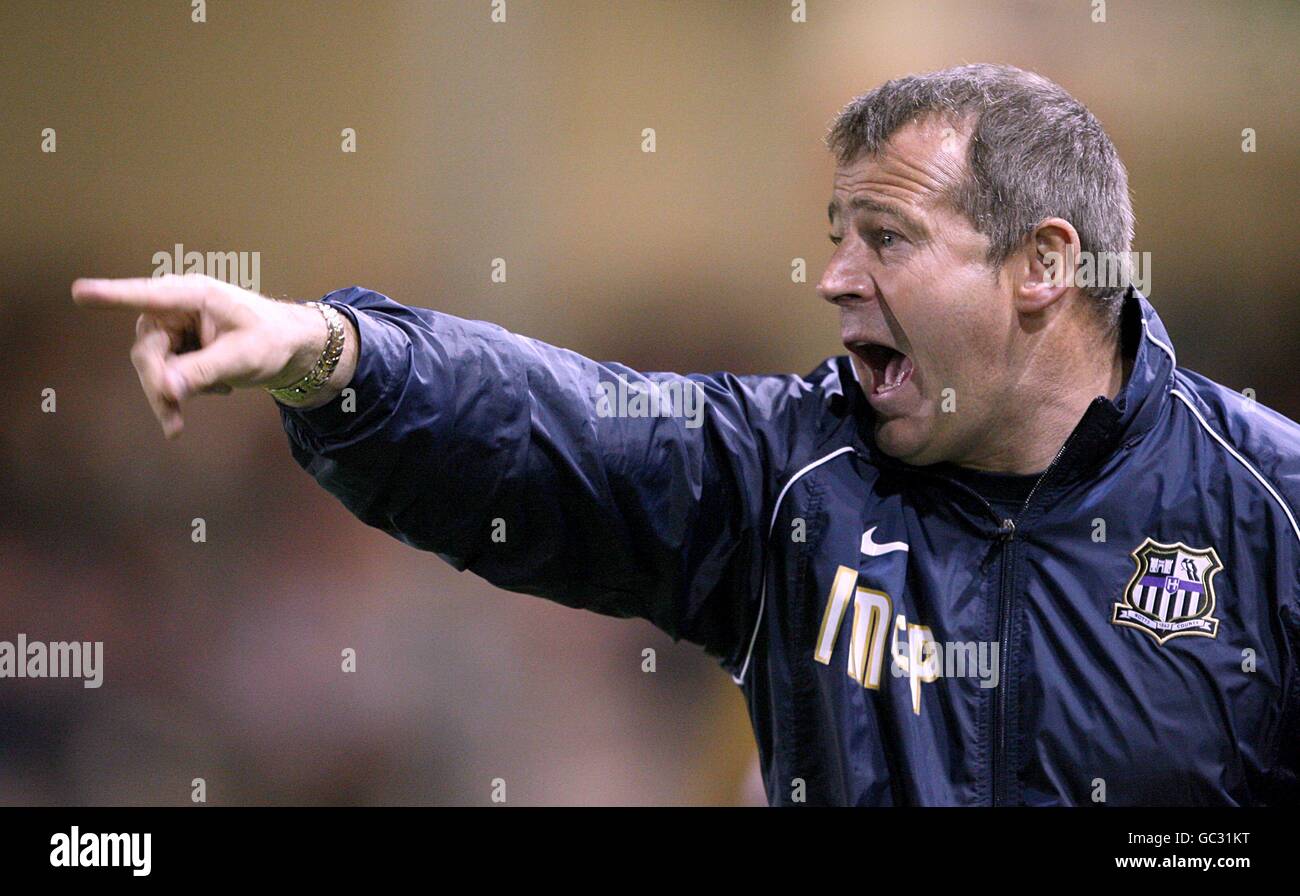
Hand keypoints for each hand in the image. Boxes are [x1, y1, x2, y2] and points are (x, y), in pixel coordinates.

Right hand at [72, 273, 340, 438]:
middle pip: (147, 350)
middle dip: (157, 385)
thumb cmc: (273, 340)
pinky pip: (164, 375)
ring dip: (166, 397)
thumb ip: (203, 371)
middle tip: (172, 419)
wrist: (293, 350)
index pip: (148, 296)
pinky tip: (216, 391)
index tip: (79, 293)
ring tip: (177, 426)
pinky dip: (179, 393)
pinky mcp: (177, 347)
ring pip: (151, 368)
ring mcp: (174, 328)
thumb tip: (166, 389)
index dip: (112, 295)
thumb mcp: (243, 358)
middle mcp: (177, 308)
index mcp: (195, 295)